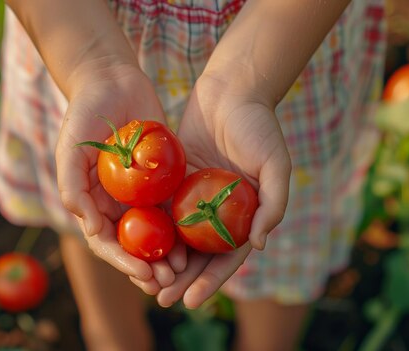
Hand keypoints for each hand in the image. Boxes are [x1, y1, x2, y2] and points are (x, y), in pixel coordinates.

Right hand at [55, 61, 185, 289]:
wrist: (112, 82)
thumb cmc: (84, 115)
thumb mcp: (70, 150)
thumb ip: (73, 188)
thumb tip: (91, 229)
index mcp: (93, 204)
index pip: (107, 243)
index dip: (124, 263)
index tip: (143, 275)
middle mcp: (117, 204)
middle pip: (134, 246)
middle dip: (149, 267)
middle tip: (168, 282)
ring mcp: (141, 194)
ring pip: (157, 233)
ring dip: (169, 254)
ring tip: (185, 269)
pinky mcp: (163, 179)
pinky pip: (174, 207)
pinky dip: (183, 226)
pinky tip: (198, 239)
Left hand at [155, 74, 291, 307]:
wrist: (232, 89)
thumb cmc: (259, 125)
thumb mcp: (275, 164)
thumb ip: (273, 204)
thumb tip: (260, 245)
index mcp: (245, 214)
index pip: (227, 256)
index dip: (211, 281)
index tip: (193, 300)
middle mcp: (219, 211)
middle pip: (198, 254)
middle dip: (182, 279)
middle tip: (161, 299)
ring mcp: (196, 196)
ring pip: (177, 237)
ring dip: (162, 260)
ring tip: (144, 282)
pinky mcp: (176, 180)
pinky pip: (162, 208)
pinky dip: (150, 228)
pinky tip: (133, 245)